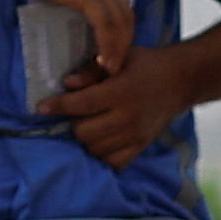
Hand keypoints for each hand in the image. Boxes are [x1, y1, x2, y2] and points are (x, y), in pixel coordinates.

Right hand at [7, 0, 135, 96]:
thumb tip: (66, 3)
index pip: (119, 5)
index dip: (120, 28)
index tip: (113, 48)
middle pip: (125, 15)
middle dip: (124, 41)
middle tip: (115, 62)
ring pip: (119, 21)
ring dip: (118, 47)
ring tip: (111, 67)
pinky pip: (105, 23)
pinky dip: (107, 43)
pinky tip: (103, 59)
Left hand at [40, 39, 200, 168]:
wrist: (180, 81)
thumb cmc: (144, 65)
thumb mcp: (119, 57)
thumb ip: (91, 70)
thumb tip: (67, 84)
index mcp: (121, 92)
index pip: (82, 105)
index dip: (58, 106)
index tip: (41, 108)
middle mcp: (128, 117)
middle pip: (85, 133)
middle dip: (73, 123)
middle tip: (74, 114)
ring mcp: (136, 135)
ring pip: (96, 149)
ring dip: (86, 139)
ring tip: (88, 125)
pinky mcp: (141, 146)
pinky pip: (113, 162)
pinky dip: (102, 154)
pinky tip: (100, 140)